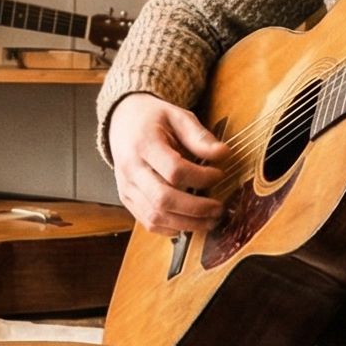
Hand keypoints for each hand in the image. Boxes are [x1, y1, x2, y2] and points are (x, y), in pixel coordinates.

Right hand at [107, 93, 227, 234]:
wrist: (122, 123)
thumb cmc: (153, 119)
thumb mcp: (178, 116)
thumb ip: (199, 136)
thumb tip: (224, 154)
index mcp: (144, 144)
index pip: (174, 170)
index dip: (201, 177)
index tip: (219, 174)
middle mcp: (131, 169)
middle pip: (163, 199)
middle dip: (196, 208)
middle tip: (218, 208)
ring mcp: (127, 187)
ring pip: (156, 216)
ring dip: (187, 224)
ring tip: (209, 220)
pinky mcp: (127, 199)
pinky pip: (148, 222)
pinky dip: (171, 228)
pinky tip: (189, 223)